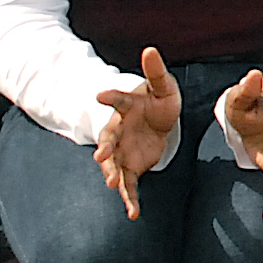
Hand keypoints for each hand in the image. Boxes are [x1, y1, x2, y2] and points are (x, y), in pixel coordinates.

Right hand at [92, 46, 181, 219]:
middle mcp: (118, 132)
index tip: (100, 94)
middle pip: (109, 140)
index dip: (110, 97)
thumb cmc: (157, 101)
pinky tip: (134, 214)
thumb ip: (156, 72)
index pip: (117, 100)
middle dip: (105, 148)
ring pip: (114, 166)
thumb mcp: (163, 87)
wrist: (156, 122)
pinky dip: (131, 199)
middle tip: (100, 156)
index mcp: (125, 107)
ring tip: (112, 185)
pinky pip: (130, 186)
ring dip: (113, 175)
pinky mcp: (130, 168)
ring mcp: (122, 152)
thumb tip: (151, 49)